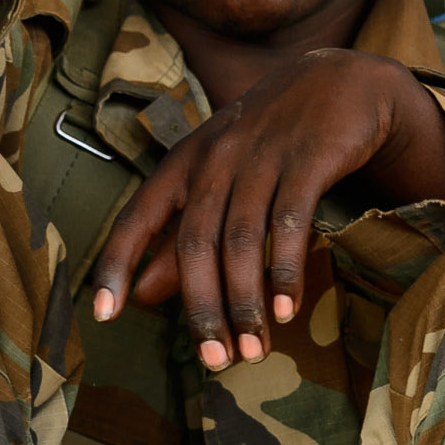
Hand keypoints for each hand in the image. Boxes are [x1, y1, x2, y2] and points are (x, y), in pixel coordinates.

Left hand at [86, 51, 444, 368]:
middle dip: (202, 307)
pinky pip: (289, 223)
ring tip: (254, 350)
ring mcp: (261, 156)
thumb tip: (141, 295)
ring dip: (246, 302)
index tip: (104, 314)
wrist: (340, 84)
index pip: (137, 217)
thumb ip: (181, 238)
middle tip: (214, 360)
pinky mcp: (308, 159)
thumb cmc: (268, 143)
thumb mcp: (217, 183)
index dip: (117, 265)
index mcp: (183, 164)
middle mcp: (215, 159)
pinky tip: (286, 309)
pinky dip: (284, 270)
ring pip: (241, 240)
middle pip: (195, 242)